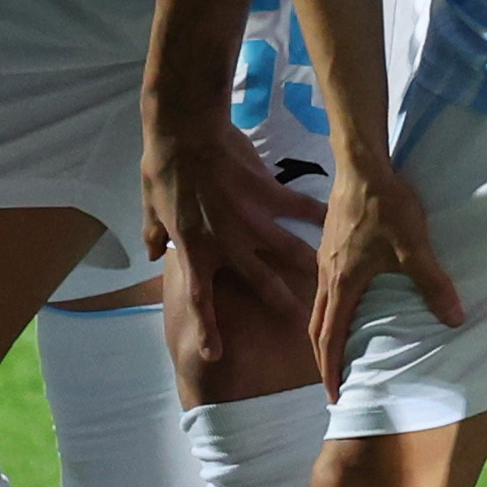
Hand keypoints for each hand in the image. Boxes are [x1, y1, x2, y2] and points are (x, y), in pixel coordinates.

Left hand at [143, 108, 319, 327]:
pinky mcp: (268, 194)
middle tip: (302, 326)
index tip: (216, 355)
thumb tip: (150, 254)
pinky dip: (318, 215)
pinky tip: (337, 221)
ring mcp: (252, 219)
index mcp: (195, 249)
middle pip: (260, 281)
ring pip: (287, 251)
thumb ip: (153, 233)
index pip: (200, 299)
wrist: (187, 131)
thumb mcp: (149, 206)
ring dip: (308, 267)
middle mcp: (228, 243)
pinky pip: (298, 208)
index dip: (208, 330)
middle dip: (281, 305)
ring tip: (328, 281)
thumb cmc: (164, 168)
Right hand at [305, 155, 459, 396]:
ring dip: (325, 334)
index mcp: (342, 283)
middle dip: (323, 360)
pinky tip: (348, 305)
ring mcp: (324, 259)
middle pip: (315, 328)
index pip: (329, 338)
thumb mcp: (414, 247)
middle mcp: (326, 276)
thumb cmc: (385, 206)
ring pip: (318, 307)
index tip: (334, 396)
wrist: (362, 165)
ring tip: (339, 352)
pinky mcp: (330, 244)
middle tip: (334, 384)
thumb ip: (433, 284)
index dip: (331, 370)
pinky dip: (330, 310)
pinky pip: (324, 288)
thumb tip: (455, 319)